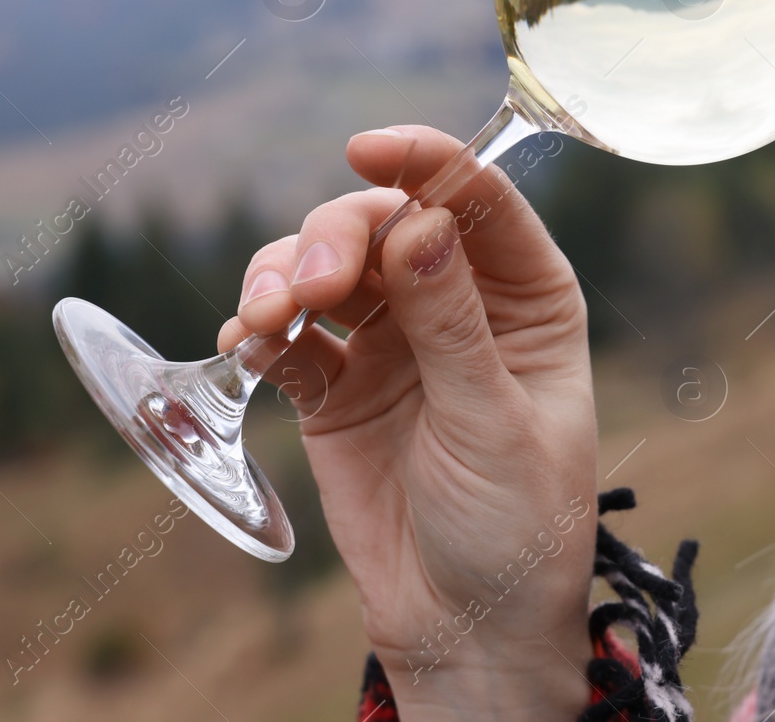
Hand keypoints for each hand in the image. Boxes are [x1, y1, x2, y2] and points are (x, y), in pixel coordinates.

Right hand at [218, 125, 598, 717]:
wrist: (464, 624)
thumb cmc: (516, 526)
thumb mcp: (494, 425)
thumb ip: (452, 327)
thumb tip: (418, 222)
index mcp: (526, 299)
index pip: (477, 202)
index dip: (426, 161)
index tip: (369, 150)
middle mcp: (455, 303)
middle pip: (385, 223)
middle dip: (338, 237)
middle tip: (311, 287)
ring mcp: (391, 341)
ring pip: (327, 267)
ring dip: (286, 274)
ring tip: (267, 319)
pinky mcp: (334, 385)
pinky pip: (289, 333)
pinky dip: (261, 328)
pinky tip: (247, 345)